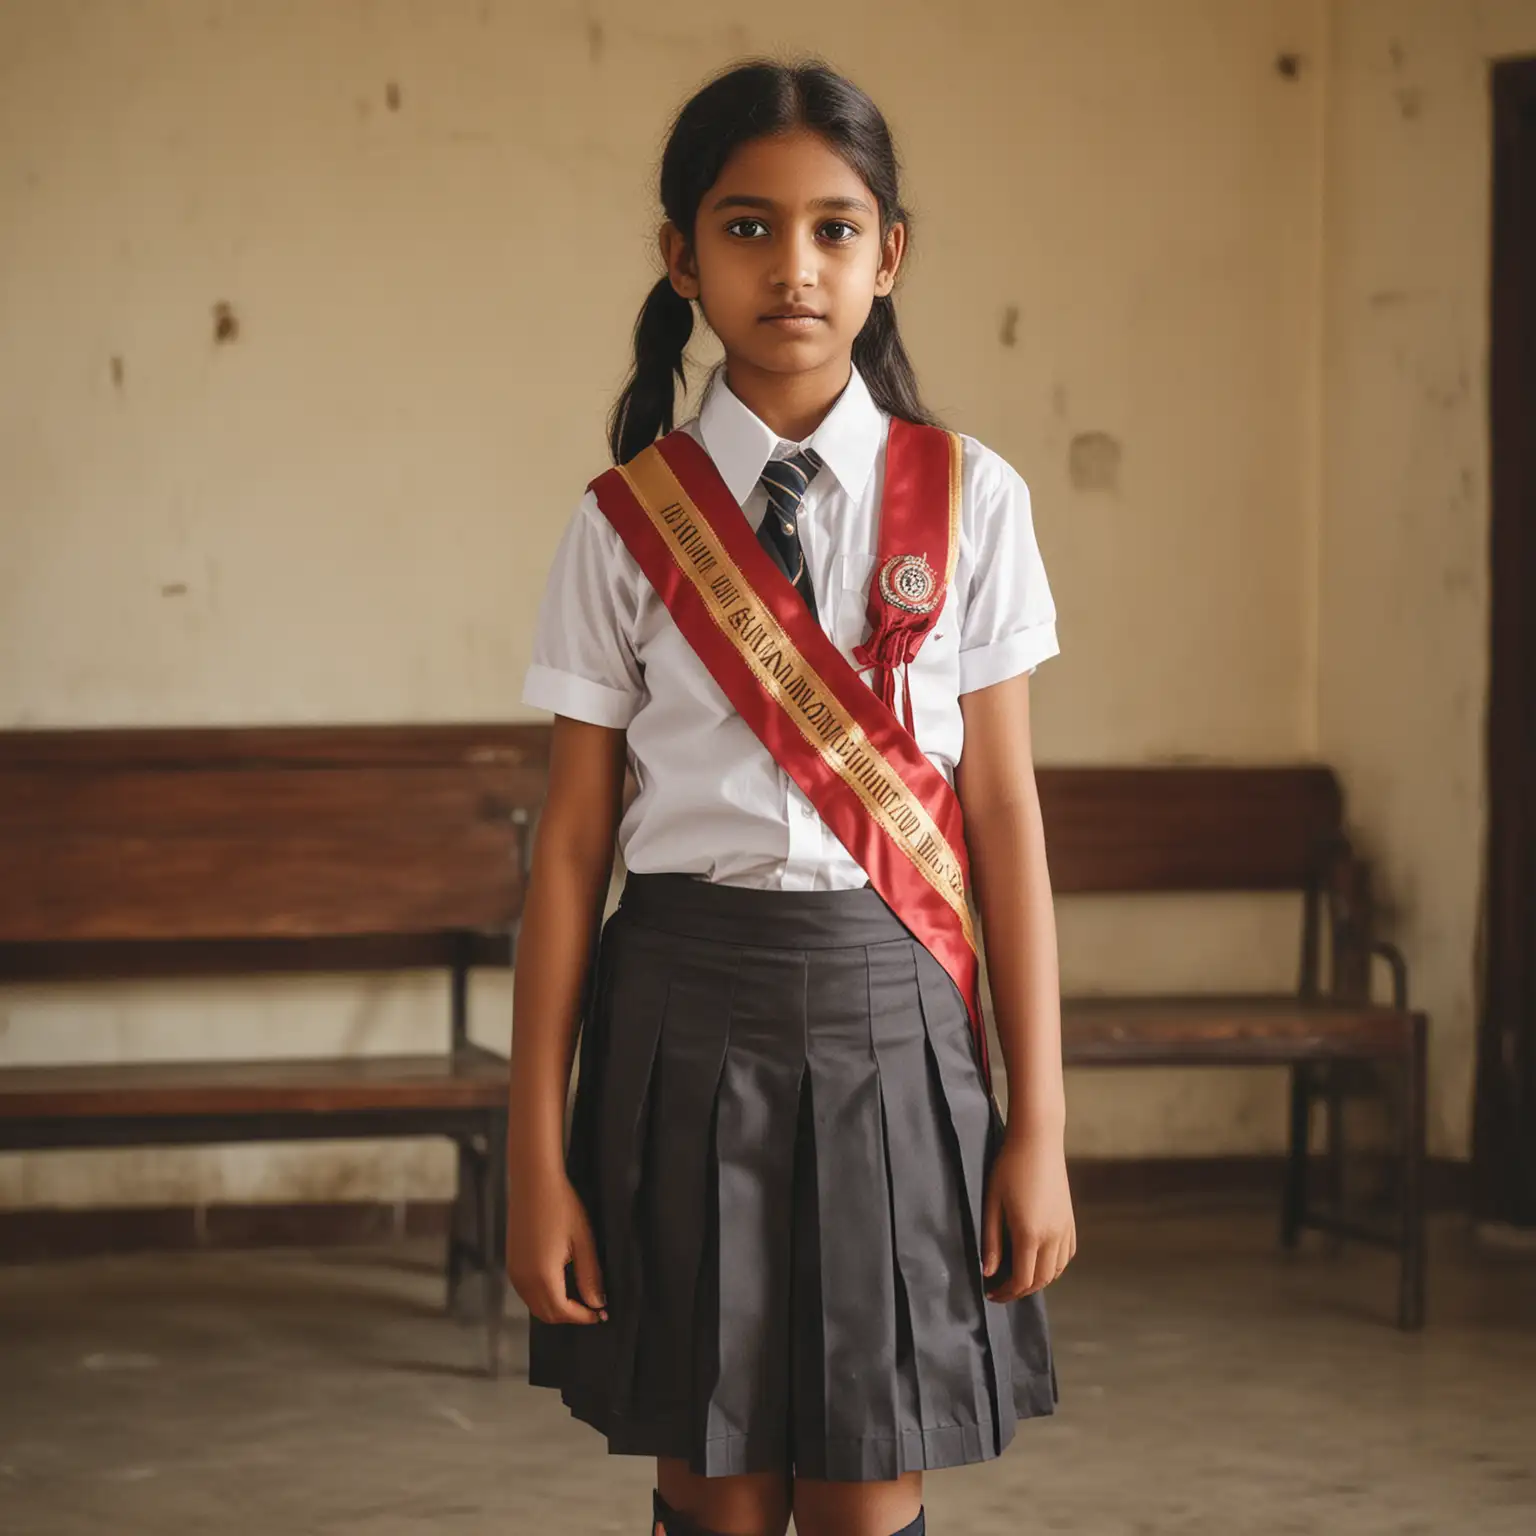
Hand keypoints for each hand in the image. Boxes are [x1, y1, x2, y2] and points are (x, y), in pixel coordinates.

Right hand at [507, 1165, 607, 1325]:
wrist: (534, 1183)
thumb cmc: (562, 1208)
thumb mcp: (583, 1242)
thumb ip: (589, 1277)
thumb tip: (597, 1304)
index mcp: (542, 1277)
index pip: (563, 1312)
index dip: (583, 1317)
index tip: (601, 1314)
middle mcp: (523, 1281)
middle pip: (546, 1314)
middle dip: (570, 1316)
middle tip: (593, 1307)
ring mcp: (514, 1272)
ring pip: (535, 1305)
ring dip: (556, 1308)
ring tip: (580, 1296)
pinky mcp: (512, 1263)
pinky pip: (527, 1293)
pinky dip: (544, 1297)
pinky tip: (560, 1284)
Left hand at [982, 1126, 1075, 1301]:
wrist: (1038, 1141)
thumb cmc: (1009, 1168)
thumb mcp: (992, 1203)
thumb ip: (991, 1241)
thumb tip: (988, 1271)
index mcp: (1030, 1234)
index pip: (1021, 1280)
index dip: (1006, 1293)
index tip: (991, 1294)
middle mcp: (1052, 1236)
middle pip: (1041, 1280)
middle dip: (1020, 1291)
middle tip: (1001, 1289)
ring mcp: (1065, 1229)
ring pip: (1057, 1271)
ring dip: (1039, 1280)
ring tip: (1018, 1276)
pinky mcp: (1070, 1220)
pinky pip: (1067, 1255)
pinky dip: (1055, 1266)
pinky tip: (1040, 1260)